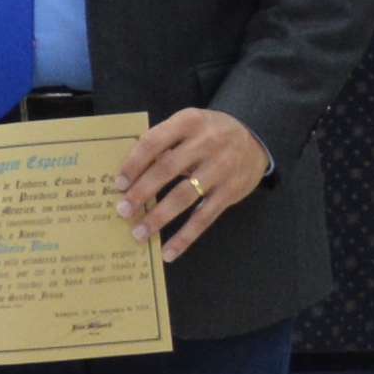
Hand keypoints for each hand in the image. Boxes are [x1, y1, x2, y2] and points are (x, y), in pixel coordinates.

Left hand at [117, 106, 271, 260]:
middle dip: (141, 192)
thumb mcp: (188, 125)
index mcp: (188, 122)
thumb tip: (129, 174)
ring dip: (158, 217)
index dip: (134, 163)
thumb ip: (163, 142)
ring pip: (183, 197)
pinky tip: (169, 252)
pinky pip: (204, 218)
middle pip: (166, 169)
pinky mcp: (229, 193)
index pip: (154, 142)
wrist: (254, 139)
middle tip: (122, 211)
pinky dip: (185, 237)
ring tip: (138, 233)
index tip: (118, 183)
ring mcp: (219, 169)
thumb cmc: (209, 133)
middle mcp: (205, 143)